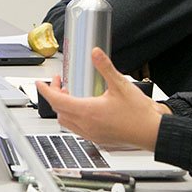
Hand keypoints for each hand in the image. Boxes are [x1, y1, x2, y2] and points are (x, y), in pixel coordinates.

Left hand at [36, 48, 163, 149]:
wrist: (152, 133)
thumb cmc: (139, 114)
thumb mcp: (121, 85)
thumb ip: (105, 67)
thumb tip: (95, 53)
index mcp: (88, 112)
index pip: (57, 101)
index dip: (45, 90)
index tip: (39, 83)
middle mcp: (86, 125)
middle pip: (59, 110)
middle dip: (54, 95)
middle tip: (58, 83)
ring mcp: (91, 134)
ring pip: (66, 121)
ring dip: (63, 107)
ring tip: (69, 94)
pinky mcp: (97, 139)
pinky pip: (76, 129)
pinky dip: (72, 117)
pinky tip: (83, 108)